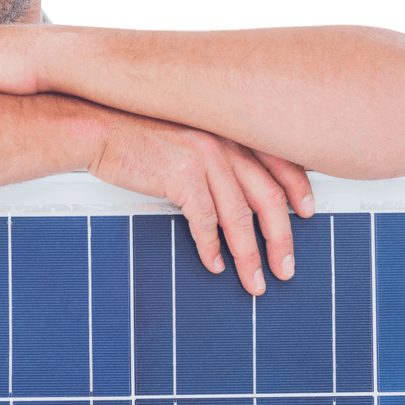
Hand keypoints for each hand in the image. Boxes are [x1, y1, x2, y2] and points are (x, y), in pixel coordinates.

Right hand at [89, 109, 314, 295]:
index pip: (279, 160)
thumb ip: (216, 151)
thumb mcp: (186, 130)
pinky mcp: (181, 175)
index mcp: (229, 126)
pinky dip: (212, 248)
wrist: (95, 124)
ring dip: (249, 254)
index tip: (308, 211)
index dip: (299, 189)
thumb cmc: (134, 130)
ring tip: (253, 279)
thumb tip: (237, 187)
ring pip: (240, 216)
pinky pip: (205, 222)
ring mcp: (204, 156)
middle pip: (268, 195)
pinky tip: (214, 264)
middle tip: (286, 266)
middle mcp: (223, 139)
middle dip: (282, 237)